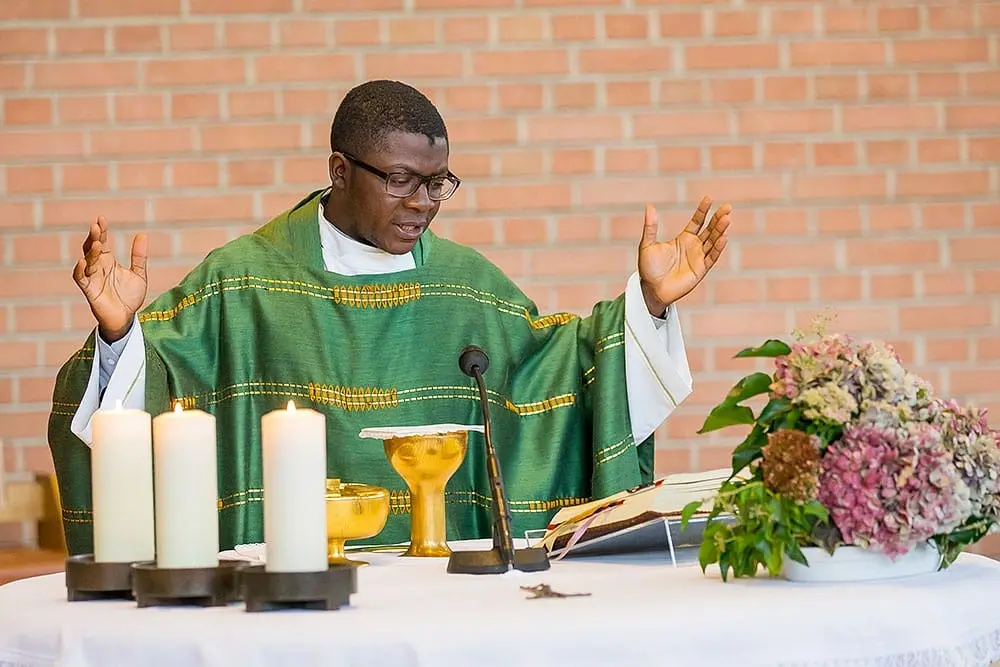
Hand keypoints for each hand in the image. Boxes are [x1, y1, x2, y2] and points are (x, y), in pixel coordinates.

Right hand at [73, 216, 148, 341]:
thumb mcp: (139, 274)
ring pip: (87, 261)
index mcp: (108, 262)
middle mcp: (98, 268)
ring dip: (91, 252)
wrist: (126, 318)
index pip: (102, 242)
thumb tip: (142, 234)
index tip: (101, 218)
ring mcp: (92, 278)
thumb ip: (139, 256)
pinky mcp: (90, 291)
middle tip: (97, 226)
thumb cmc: (129, 297)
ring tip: (97, 242)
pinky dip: (81, 270)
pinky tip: (84, 262)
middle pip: (92, 249)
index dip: (101, 231)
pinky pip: (81, 279)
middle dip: (94, 238)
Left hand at [637, 196, 730, 316]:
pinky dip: (717, 248)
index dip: (703, 210)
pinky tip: (723, 238)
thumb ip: (650, 227)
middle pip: (710, 229)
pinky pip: (711, 257)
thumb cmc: (648, 268)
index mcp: (683, 239)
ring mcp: (698, 258)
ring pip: (713, 241)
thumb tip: (650, 206)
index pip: (697, 221)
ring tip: (727, 219)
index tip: (709, 198)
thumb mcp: (647, 244)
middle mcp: (694, 247)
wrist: (650, 289)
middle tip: (728, 207)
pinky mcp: (700, 270)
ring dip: (720, 231)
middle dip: (718, 218)